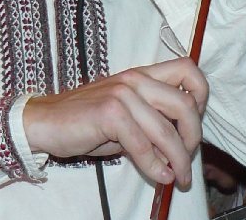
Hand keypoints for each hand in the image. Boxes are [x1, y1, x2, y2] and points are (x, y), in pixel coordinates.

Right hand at [23, 58, 208, 187]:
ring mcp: (124, 94)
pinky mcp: (110, 113)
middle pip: (185, 103)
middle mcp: (137, 79)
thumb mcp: (128, 115)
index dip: (201, 96)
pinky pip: (143, 144)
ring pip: (167, 128)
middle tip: (189, 158)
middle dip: (194, 136)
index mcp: (144, 74)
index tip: (196, 122)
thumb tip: (181, 148)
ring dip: (178, 158)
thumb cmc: (88, 121)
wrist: (44, 123)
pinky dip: (155, 165)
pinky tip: (160, 175)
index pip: (188, 70)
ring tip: (179, 176)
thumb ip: (155, 122)